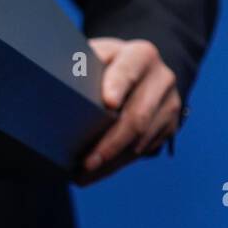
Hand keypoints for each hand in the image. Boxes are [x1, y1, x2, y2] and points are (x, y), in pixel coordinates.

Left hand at [76, 37, 181, 184]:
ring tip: (84, 174)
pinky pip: (144, 150)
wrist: (139, 68)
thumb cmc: (105, 62)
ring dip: (112, 160)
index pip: (129, 70)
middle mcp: (162, 79)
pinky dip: (118, 163)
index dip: (118, 85)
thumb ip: (82, 60)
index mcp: (141, 55)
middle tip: (86, 162)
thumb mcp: (97, 53)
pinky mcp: (169, 125)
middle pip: (137, 115)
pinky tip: (97, 173)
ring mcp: (169, 104)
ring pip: (142, 139)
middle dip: (110, 142)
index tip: (107, 103)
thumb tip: (57, 78)